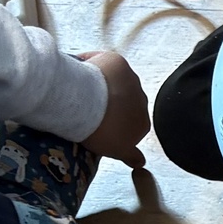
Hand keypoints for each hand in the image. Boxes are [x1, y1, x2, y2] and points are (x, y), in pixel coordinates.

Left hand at [77, 50, 148, 166]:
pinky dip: (92, 63)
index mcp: (143, 123)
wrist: (87, 105)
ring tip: (81, 89)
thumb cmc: (99, 129)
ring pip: (116, 81)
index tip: (99, 124)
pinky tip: (79, 70)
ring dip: (103, 84)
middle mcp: (142, 100)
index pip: (131, 124)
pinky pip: (103, 61)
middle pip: (126, 101)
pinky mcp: (118, 61)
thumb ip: (131, 156)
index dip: (115, 123)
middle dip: (111, 102)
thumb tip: (141, 162)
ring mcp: (131, 80)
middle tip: (88, 106)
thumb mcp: (117, 150)